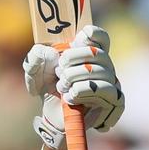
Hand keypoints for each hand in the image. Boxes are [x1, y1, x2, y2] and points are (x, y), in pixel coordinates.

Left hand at [22, 26, 124, 149]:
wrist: (52, 116)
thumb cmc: (48, 88)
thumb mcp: (34, 70)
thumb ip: (36, 56)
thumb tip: (52, 54)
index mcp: (88, 53)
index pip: (100, 37)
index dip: (93, 34)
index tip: (78, 37)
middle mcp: (104, 66)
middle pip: (97, 53)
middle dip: (72, 60)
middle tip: (59, 71)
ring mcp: (111, 83)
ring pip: (100, 72)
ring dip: (74, 78)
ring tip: (62, 87)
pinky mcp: (114, 101)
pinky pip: (104, 90)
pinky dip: (81, 92)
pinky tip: (69, 98)